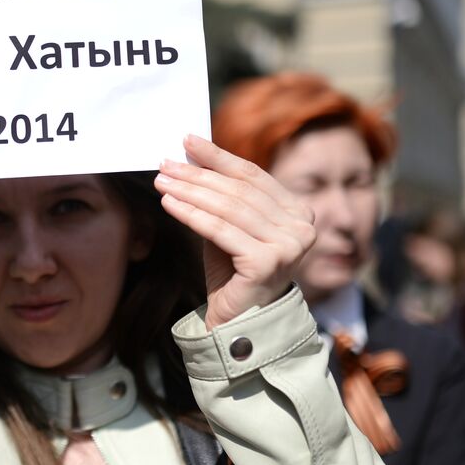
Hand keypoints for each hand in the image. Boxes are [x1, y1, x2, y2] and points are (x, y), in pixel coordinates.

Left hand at [154, 135, 316, 328]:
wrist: (237, 323)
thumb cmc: (232, 273)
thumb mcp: (230, 227)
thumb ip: (222, 196)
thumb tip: (190, 156)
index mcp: (300, 212)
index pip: (253, 176)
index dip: (218, 157)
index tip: (188, 141)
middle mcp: (302, 227)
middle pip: (239, 191)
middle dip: (198, 174)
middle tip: (166, 163)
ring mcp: (289, 246)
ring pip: (228, 208)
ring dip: (190, 190)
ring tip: (162, 181)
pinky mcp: (267, 262)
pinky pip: (220, 230)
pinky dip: (191, 214)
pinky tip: (169, 203)